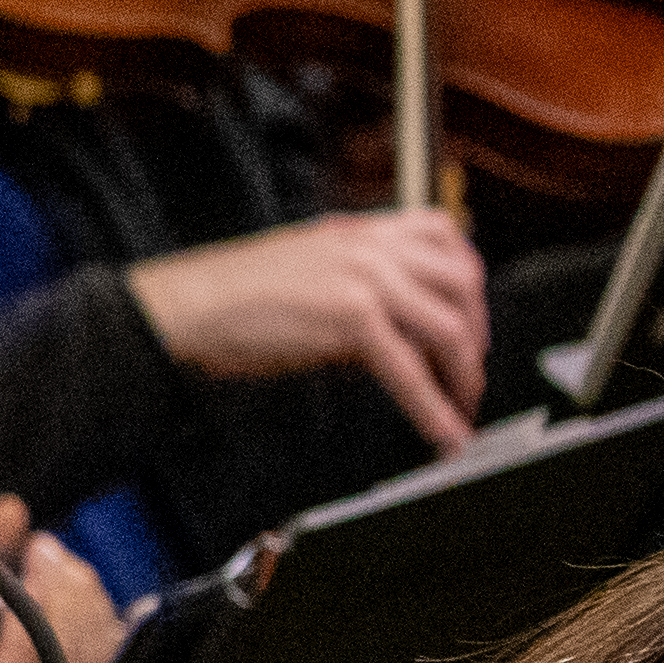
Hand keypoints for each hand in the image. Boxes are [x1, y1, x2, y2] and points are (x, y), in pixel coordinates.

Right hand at [126, 207, 488, 455]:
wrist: (185, 305)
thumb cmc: (227, 296)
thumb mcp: (305, 272)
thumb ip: (353, 288)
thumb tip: (388, 334)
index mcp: (356, 231)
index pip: (442, 232)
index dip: (467, 279)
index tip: (470, 315)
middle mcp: (368, 247)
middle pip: (462, 281)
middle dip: (478, 332)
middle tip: (469, 370)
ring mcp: (364, 278)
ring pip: (449, 326)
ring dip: (464, 374)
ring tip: (458, 405)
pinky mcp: (352, 317)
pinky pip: (410, 369)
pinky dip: (433, 407)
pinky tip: (442, 431)